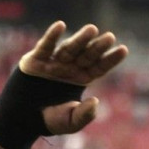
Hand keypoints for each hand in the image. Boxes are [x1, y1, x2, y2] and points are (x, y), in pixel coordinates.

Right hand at [19, 21, 127, 135]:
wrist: (24, 120)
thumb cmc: (51, 121)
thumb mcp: (71, 123)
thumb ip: (85, 115)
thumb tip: (95, 101)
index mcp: (81, 79)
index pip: (99, 67)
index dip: (111, 59)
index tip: (124, 50)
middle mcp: (69, 68)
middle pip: (87, 55)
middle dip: (98, 47)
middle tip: (110, 37)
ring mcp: (53, 63)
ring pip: (69, 48)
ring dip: (80, 39)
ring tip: (92, 30)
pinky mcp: (36, 60)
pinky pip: (45, 46)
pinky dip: (52, 36)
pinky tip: (61, 26)